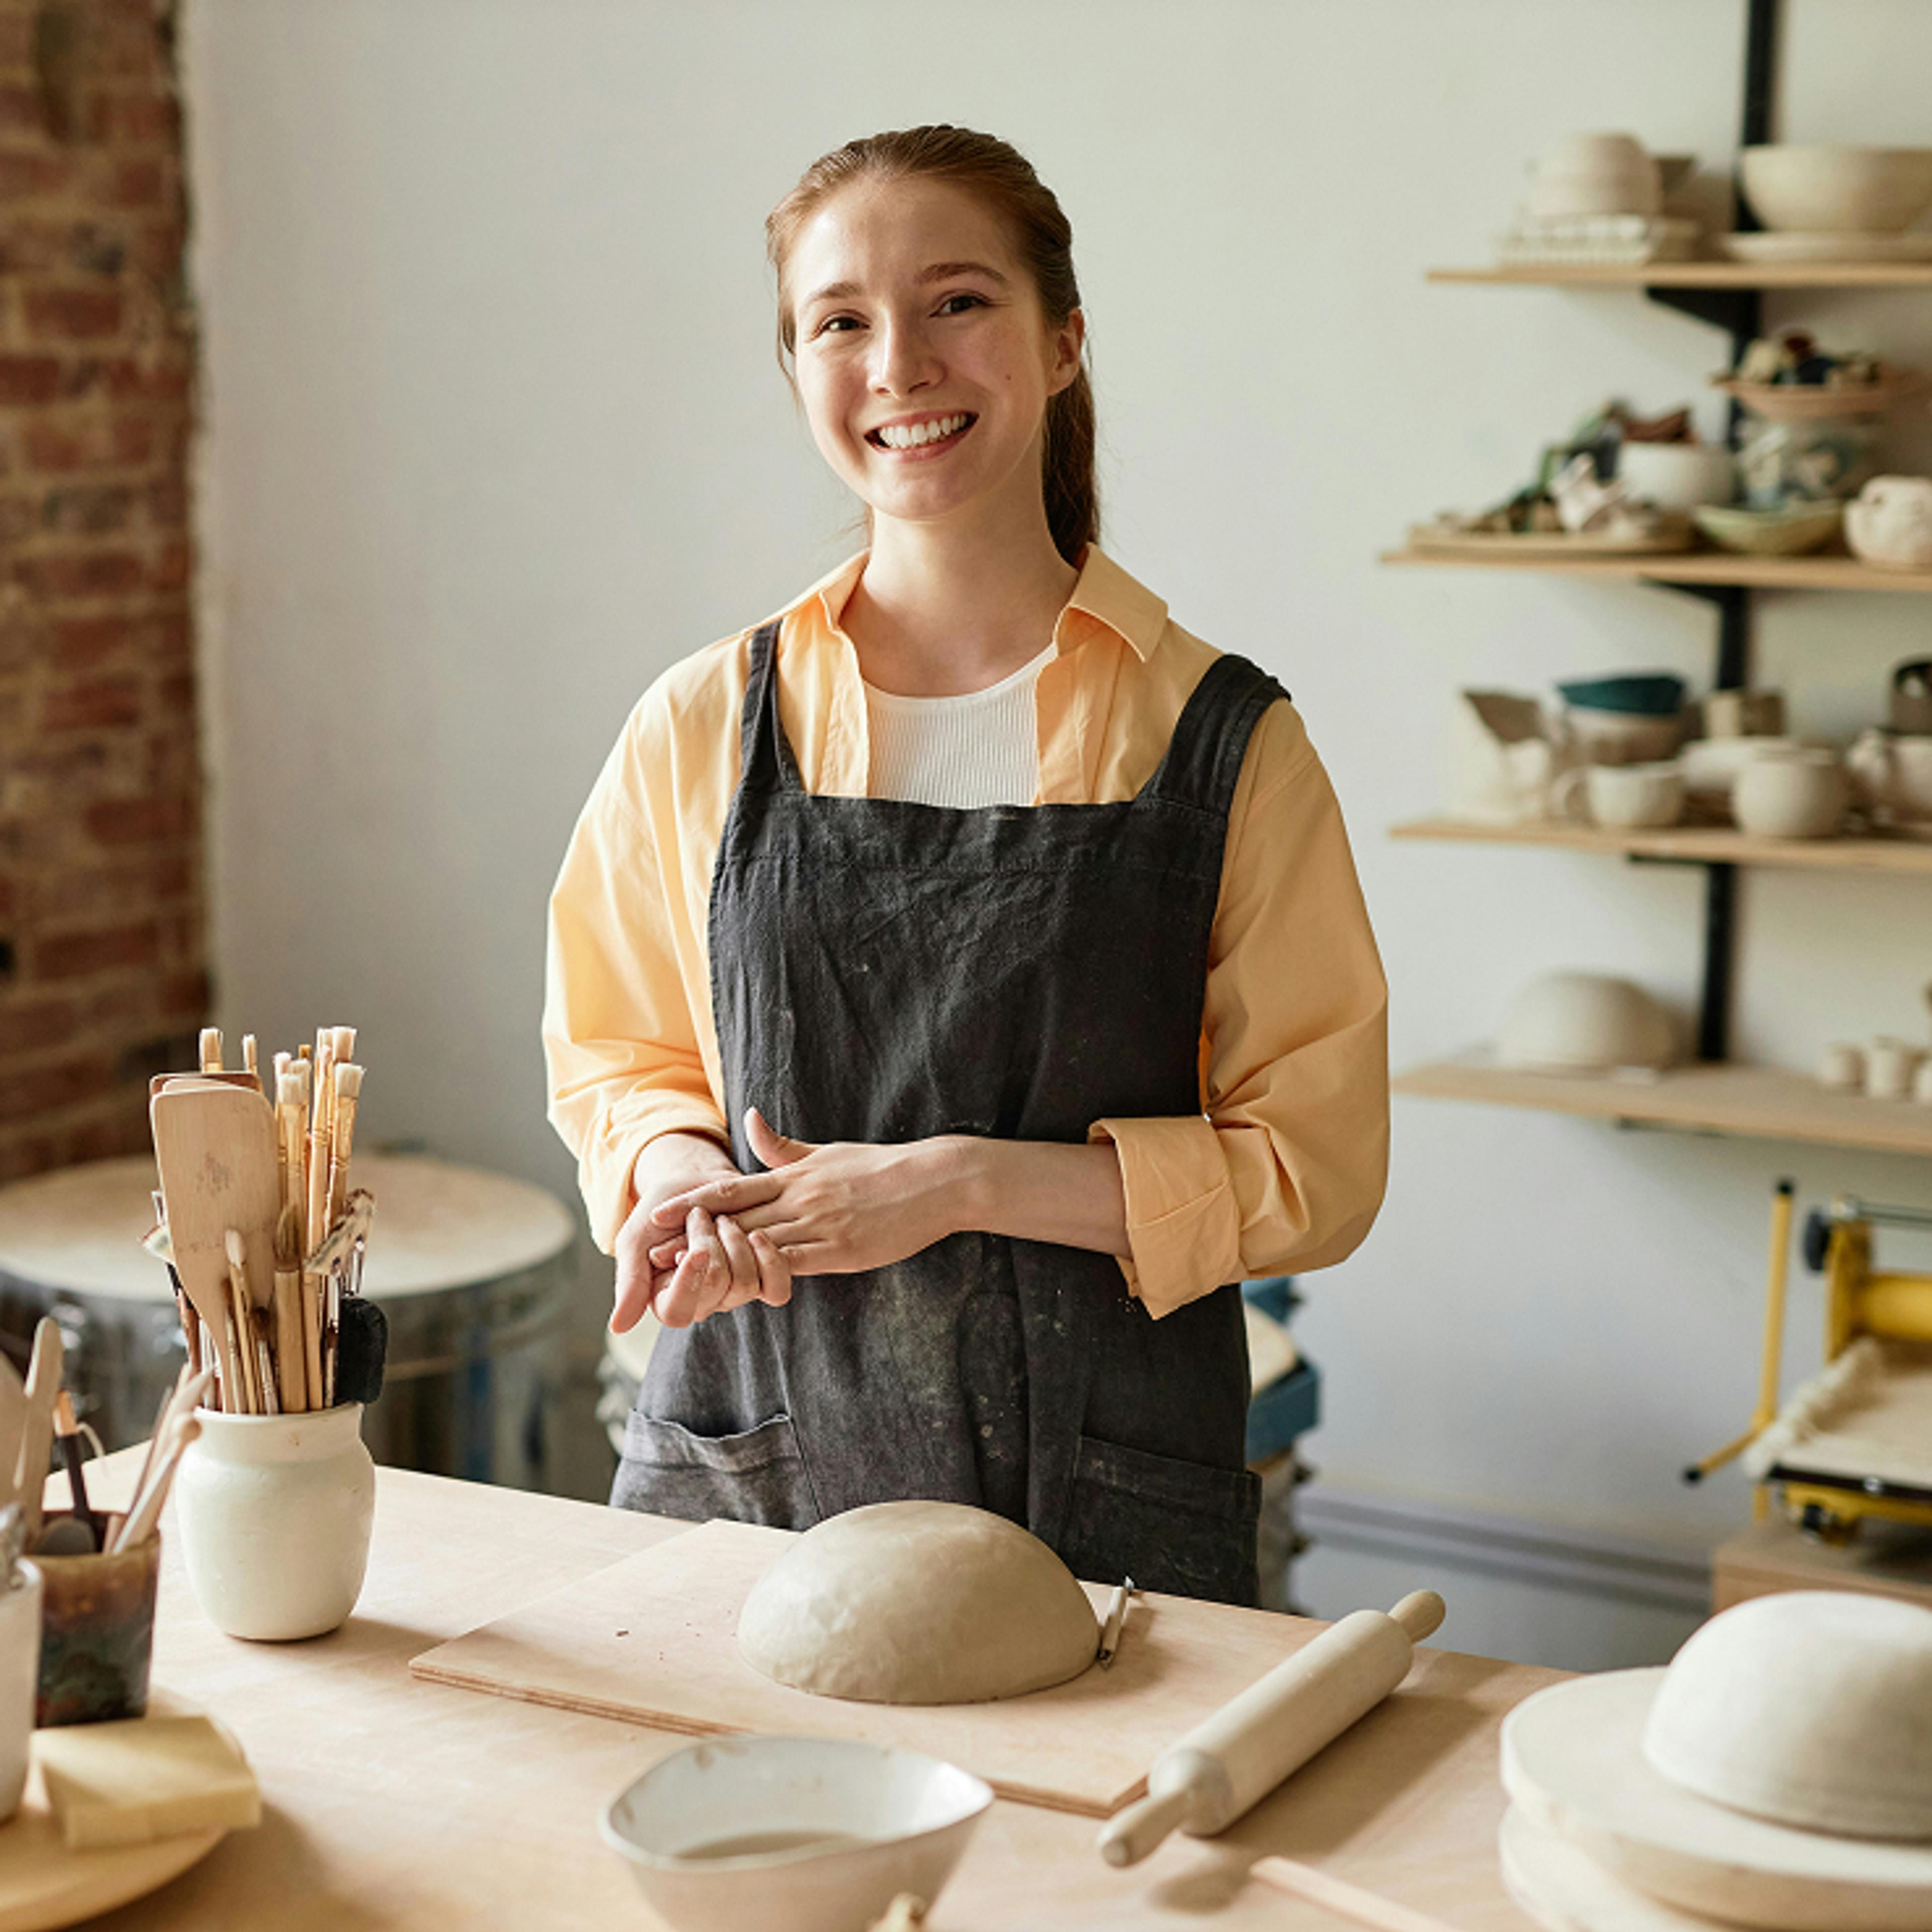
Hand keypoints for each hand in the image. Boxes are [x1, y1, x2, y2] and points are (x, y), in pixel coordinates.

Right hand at [614, 1133, 788, 1332]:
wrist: (695, 1181)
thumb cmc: (662, 1211)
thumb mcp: (636, 1239)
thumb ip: (631, 1280)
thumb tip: (617, 1326)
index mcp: (665, 1299)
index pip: (676, 1312)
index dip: (687, 1283)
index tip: (693, 1250)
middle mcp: (702, 1303)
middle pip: (718, 1290)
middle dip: (709, 1243)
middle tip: (697, 1216)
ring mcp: (734, 1293)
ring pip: (745, 1285)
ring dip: (734, 1241)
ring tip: (720, 1219)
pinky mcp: (762, 1277)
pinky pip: (776, 1288)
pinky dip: (770, 1259)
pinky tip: (757, 1235)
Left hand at [648, 1110, 965, 1276]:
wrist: (933, 1181)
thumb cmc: (879, 1166)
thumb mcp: (826, 1151)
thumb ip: (782, 1146)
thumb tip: (747, 1118)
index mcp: (794, 1176)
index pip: (731, 1189)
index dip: (691, 1203)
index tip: (656, 1213)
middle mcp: (800, 1199)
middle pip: (734, 1221)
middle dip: (692, 1239)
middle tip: (652, 1255)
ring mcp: (820, 1226)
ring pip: (759, 1247)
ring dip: (721, 1263)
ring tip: (684, 1279)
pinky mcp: (841, 1252)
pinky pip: (795, 1266)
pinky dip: (765, 1276)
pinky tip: (741, 1289)